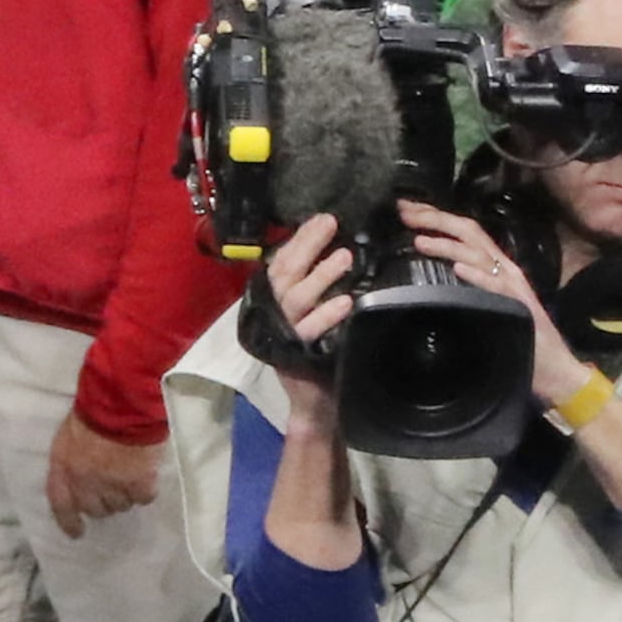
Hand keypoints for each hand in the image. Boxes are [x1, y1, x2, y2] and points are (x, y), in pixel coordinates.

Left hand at [44, 411, 162, 537]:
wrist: (122, 401)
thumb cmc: (93, 410)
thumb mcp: (69, 434)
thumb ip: (71, 460)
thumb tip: (80, 480)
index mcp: (65, 467)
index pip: (61, 504)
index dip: (68, 522)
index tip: (77, 532)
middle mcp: (86, 483)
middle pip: (96, 509)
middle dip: (103, 501)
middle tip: (112, 485)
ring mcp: (113, 485)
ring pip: (120, 505)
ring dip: (124, 494)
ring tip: (129, 472)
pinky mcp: (138, 484)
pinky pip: (142, 498)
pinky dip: (144, 489)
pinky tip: (145, 474)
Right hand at [262, 213, 358, 396]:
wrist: (314, 403)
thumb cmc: (318, 353)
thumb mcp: (314, 313)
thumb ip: (316, 285)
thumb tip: (336, 247)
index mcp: (277, 299)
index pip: (284, 261)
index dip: (301, 238)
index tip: (323, 218)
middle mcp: (276, 312)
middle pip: (286, 273)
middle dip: (308, 246)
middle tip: (331, 224)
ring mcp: (284, 333)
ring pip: (297, 298)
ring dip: (321, 275)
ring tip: (345, 257)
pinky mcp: (296, 354)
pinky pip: (310, 330)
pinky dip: (327, 314)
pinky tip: (346, 301)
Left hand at [394, 201, 579, 406]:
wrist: (556, 370)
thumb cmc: (519, 343)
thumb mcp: (488, 310)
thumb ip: (467, 294)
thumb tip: (433, 288)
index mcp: (496, 268)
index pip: (465, 233)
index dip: (436, 218)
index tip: (407, 211)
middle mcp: (505, 270)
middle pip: (469, 232)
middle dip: (435, 219)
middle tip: (405, 212)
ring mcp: (513, 287)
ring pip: (478, 255)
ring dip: (447, 245)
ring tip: (420, 241)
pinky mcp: (520, 308)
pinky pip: (497, 288)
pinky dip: (477, 276)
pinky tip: (459, 269)